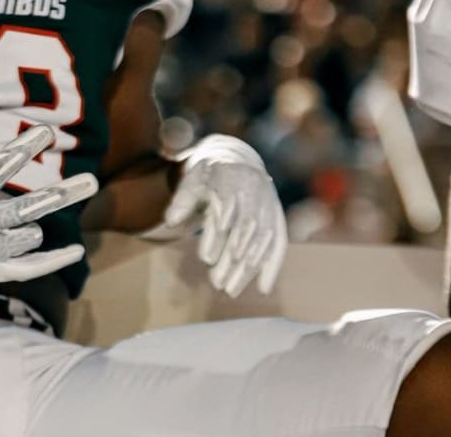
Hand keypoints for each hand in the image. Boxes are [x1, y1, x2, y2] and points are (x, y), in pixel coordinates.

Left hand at [153, 135, 286, 297]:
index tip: (206, 257)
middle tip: (216, 283)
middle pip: (245, 228)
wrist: (239, 160)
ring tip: (231, 290)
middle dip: (231, 258)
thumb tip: (171, 221)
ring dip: (248, 268)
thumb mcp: (192, 179)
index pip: (225, 206)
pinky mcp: (277, 216)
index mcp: (231, 175)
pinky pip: (279, 242)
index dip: (217, 232)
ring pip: (262, 240)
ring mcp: (269, 204)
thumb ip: (182, 199)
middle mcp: (254, 190)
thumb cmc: (210, 174)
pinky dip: (272, 266)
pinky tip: (264, 288)